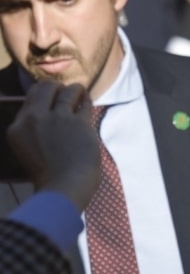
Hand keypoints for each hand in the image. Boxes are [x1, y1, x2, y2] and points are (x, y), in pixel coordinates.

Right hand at [7, 82, 100, 210]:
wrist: (64, 186)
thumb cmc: (48, 178)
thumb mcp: (27, 152)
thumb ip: (33, 135)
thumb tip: (45, 126)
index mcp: (17, 128)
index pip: (28, 101)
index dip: (40, 97)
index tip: (48, 98)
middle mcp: (35, 118)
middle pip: (44, 89)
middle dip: (54, 87)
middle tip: (63, 90)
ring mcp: (58, 118)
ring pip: (66, 92)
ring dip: (74, 90)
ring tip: (79, 90)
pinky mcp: (79, 122)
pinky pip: (84, 104)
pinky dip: (86, 100)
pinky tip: (87, 100)